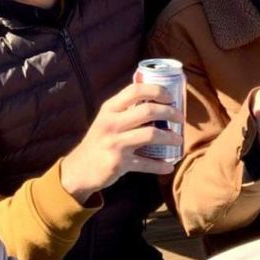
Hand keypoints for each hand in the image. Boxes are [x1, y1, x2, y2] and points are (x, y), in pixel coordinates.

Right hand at [60, 83, 183, 204]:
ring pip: (151, 135)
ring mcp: (114, 143)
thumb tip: (158, 100)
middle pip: (148, 111)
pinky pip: (146, 164)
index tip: (171, 97)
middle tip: (180, 118)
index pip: (135, 90)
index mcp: (110, 108)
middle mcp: (111, 123)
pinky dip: (160, 166)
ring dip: (170, 138)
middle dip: (170, 113)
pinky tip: (169, 166)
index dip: (157, 90)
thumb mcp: (107, 119)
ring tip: (179, 140)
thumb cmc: (100, 140)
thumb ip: (126, 109)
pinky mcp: (118, 163)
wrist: (80, 169)